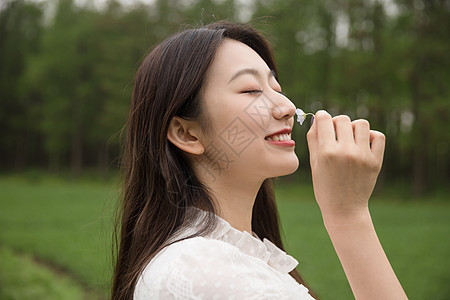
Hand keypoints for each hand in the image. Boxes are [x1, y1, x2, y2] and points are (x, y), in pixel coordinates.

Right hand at [307, 110, 385, 225]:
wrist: (344, 209)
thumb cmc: (324, 187)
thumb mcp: (314, 164)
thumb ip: (313, 139)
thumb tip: (317, 118)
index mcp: (326, 152)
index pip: (324, 119)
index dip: (322, 117)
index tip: (323, 122)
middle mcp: (345, 151)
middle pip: (343, 119)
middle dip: (337, 123)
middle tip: (335, 134)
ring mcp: (362, 156)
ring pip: (361, 124)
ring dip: (354, 128)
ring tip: (350, 139)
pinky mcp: (375, 161)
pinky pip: (378, 136)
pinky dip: (370, 136)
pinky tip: (362, 144)